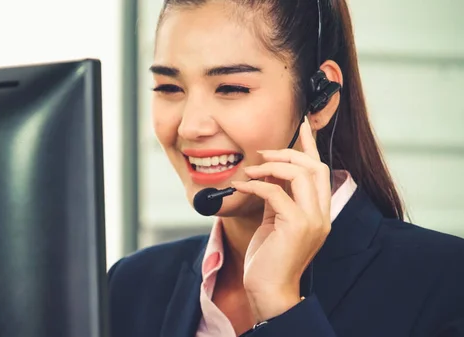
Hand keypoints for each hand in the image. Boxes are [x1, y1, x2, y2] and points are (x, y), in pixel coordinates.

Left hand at [231, 117, 331, 321]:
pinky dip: (257, 184)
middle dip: (289, 153)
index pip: (320, 170)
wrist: (268, 290)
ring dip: (272, 166)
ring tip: (250, 169)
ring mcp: (313, 220)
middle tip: (263, 152)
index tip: (303, 124)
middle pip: (314, 167)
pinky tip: (241, 185)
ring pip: (302, 174)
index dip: (311, 145)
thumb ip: (278, 198)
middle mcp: (322, 214)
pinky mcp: (297, 226)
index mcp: (319, 211)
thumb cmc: (268, 258)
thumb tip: (269, 173)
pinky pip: (276, 192)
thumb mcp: (275, 221)